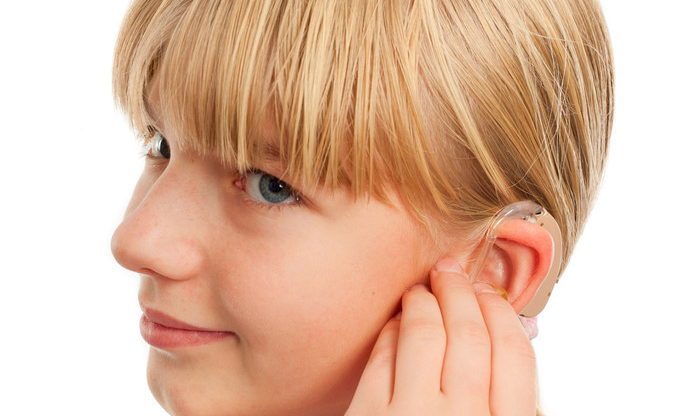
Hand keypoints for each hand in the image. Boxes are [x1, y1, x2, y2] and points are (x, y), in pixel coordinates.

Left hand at [345, 258, 536, 415]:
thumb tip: (512, 330)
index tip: (487, 291)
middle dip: (459, 291)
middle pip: (468, 333)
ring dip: (423, 301)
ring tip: (421, 290)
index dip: (499, 311)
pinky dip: (391, 332)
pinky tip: (395, 324)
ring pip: (423, 334)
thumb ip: (505, 397)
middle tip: (449, 270)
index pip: (513, 351)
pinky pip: (382, 358)